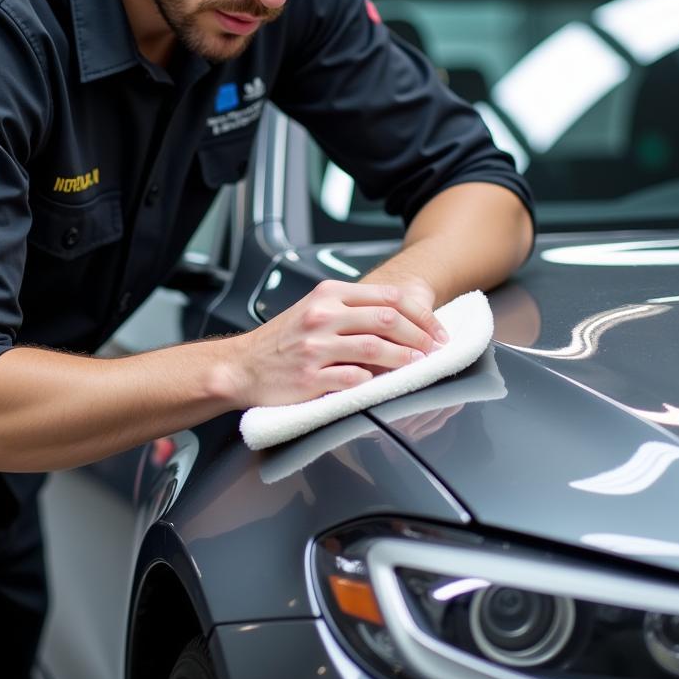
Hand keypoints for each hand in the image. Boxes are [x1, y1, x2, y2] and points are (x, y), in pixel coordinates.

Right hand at [229, 280, 448, 408]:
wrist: (243, 366)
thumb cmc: (283, 340)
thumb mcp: (314, 309)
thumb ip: (351, 308)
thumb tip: (400, 317)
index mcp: (328, 294)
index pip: (388, 296)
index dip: (420, 314)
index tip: (436, 329)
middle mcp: (322, 316)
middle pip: (387, 319)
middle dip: (420, 336)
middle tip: (435, 350)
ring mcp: (316, 346)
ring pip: (375, 347)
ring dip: (405, 358)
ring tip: (419, 366)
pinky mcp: (310, 377)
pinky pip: (353, 378)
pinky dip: (374, 381)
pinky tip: (385, 384)